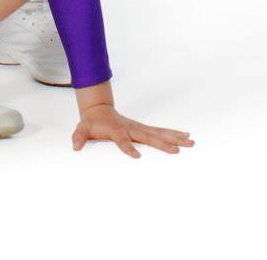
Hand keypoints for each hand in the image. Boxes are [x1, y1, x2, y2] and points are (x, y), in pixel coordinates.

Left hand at [71, 103, 193, 158]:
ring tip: (191, 141)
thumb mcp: (82, 129)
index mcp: (116, 130)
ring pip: (159, 132)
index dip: (128, 148)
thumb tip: (75, 146)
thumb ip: (79, 137)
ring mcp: (138, 128)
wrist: (98, 109)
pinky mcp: (143, 129)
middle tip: (178, 150)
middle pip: (149, 136)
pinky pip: (160, 132)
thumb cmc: (91, 122)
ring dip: (175, 137)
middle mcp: (131, 128)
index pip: (123, 140)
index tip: (137, 157)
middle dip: (163, 143)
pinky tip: (186, 137)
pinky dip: (173, 134)